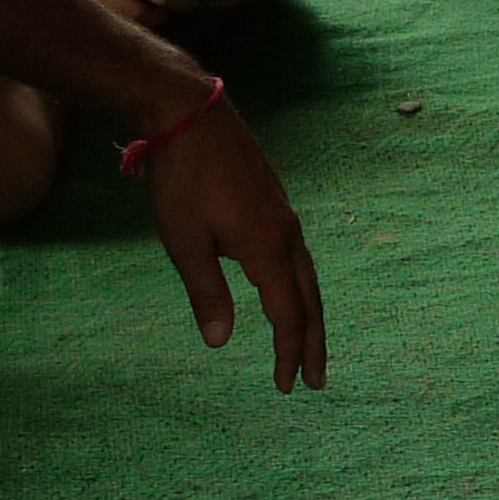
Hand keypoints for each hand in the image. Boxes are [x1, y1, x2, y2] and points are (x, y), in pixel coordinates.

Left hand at [136, 92, 327, 393]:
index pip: (288, 313)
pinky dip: (300, 284)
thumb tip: (220, 342)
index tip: (288, 385)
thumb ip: (207, 292)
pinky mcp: (273, 200)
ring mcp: (283, 214)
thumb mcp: (185, 242)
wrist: (191, 115)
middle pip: (310, 298)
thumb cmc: (183, 180)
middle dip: (313, 341)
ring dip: (309, 312)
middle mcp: (285, 233)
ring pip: (307, 274)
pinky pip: (297, 254)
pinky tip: (286, 287)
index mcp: (266, 247)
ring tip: (307, 341)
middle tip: (316, 379)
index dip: (289, 352)